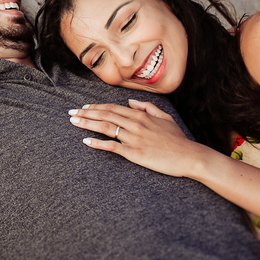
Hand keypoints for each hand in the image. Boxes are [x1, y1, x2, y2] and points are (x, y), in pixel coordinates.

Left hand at [68, 100, 208, 177]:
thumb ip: (147, 107)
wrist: (189, 156)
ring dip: (86, 123)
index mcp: (141, 114)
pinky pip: (112, 146)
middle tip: (71, 113)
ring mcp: (134, 138)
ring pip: (105, 127)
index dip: (96, 107)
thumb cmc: (178, 139)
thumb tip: (130, 102)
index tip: (84, 107)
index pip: (112, 107)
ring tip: (73, 122)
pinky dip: (97, 143)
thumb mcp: (165, 117)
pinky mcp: (134, 153)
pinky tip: (86, 141)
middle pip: (105, 115)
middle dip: (86, 113)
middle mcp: (135, 123)